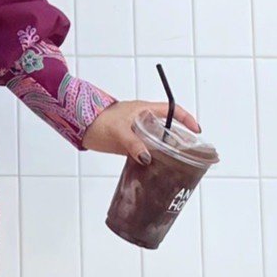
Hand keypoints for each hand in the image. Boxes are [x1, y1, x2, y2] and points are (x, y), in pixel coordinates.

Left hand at [81, 96, 200, 161]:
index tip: (196, 131)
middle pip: (167, 126)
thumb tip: (147, 158)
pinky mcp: (129, 142)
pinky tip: (156, 167)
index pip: (171, 110)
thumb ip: (133, 144)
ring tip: (177, 162)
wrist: (80, 124)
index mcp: (144, 110)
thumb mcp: (118, 132)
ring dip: (166, 148)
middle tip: (189, 151)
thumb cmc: (98, 121)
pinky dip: (153, 155)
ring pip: (157, 138)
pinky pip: (146, 147)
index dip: (186, 119)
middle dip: (180, 137)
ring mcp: (136, 131)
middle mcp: (143, 119)